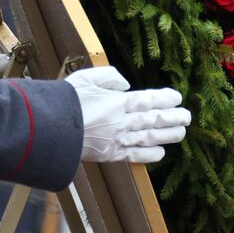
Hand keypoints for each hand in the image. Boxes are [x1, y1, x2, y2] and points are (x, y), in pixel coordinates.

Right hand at [66, 66, 191, 163]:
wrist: (46, 128)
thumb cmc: (65, 100)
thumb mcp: (86, 78)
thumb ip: (109, 77)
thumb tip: (126, 85)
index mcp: (117, 102)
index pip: (148, 99)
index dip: (165, 99)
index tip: (177, 97)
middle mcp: (121, 121)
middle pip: (154, 119)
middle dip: (173, 117)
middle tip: (187, 116)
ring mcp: (117, 139)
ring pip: (150, 138)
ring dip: (168, 135)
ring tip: (182, 132)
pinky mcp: (109, 155)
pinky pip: (134, 155)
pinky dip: (149, 155)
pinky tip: (161, 152)